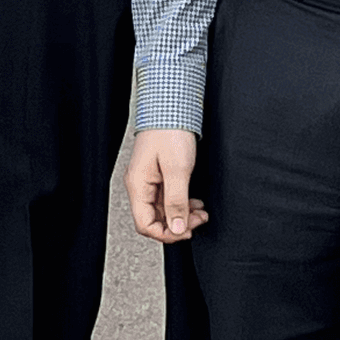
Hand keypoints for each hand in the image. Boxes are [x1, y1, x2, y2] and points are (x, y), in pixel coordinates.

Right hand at [126, 127, 205, 242]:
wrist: (172, 105)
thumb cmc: (170, 131)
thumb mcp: (177, 169)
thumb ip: (177, 200)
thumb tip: (176, 228)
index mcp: (138, 185)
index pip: (145, 224)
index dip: (167, 234)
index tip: (187, 231)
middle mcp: (140, 184)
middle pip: (154, 219)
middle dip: (178, 224)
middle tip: (199, 220)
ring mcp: (149, 179)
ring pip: (163, 209)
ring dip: (182, 214)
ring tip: (200, 212)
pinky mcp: (158, 173)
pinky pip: (167, 197)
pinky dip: (182, 203)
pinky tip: (194, 202)